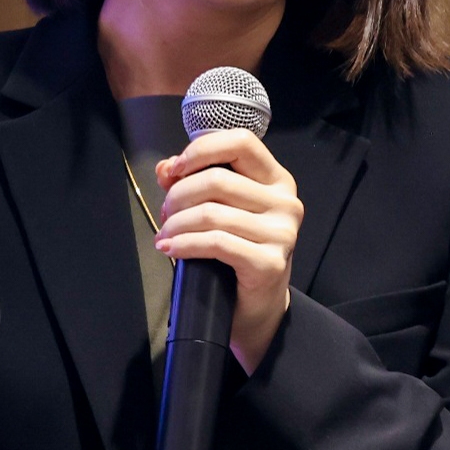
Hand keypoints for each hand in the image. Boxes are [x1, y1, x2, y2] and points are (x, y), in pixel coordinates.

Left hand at [152, 128, 302, 367]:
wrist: (256, 307)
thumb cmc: (237, 252)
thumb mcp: (218, 210)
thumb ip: (194, 182)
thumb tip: (166, 168)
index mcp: (277, 180)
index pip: (241, 142)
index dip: (201, 150)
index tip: (175, 170)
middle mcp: (285, 203)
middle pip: (218, 179)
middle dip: (179, 196)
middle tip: (165, 215)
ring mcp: (282, 234)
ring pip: (212, 213)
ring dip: (176, 224)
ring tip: (164, 236)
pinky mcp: (270, 263)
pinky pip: (215, 243)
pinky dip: (184, 244)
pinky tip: (170, 249)